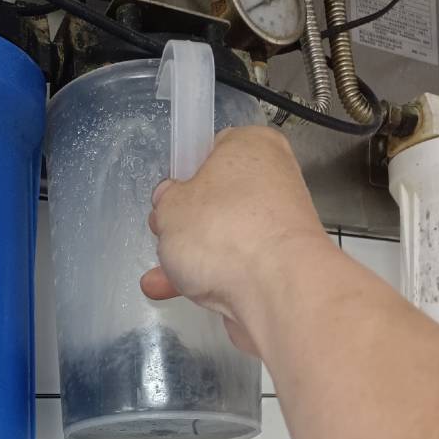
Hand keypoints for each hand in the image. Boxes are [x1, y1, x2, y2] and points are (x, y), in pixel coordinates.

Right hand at [141, 126, 330, 352]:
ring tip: (159, 279)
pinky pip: (236, 266)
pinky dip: (209, 277)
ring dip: (190, 258)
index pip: (213, 152)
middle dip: (186, 224)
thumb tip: (172, 200)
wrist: (276, 289)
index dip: (185, 178)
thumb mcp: (171, 207)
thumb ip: (166, 202)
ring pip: (224, 237)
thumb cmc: (221, 231)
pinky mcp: (279, 265)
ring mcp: (279, 226)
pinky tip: (175, 292)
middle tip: (165, 237)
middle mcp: (273, 181)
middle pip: (217, 200)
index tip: (169, 200)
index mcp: (252, 146)